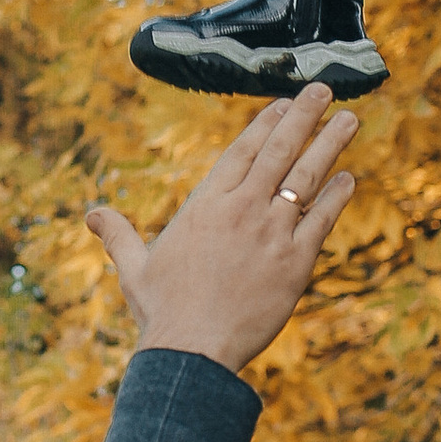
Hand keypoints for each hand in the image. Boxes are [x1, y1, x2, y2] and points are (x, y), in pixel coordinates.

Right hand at [84, 87, 357, 373]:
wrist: (193, 351)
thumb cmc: (162, 311)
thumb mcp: (134, 267)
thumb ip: (118, 234)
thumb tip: (90, 214)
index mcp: (205, 205)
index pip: (241, 151)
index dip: (265, 123)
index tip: (283, 103)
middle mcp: (241, 210)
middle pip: (278, 151)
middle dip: (303, 117)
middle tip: (322, 89)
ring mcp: (271, 234)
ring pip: (306, 179)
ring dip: (329, 145)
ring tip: (350, 119)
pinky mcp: (295, 263)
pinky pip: (322, 222)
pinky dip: (337, 198)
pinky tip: (350, 179)